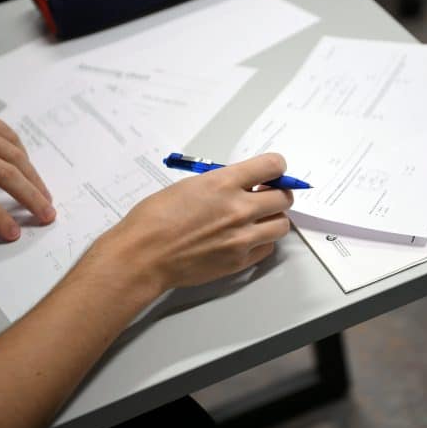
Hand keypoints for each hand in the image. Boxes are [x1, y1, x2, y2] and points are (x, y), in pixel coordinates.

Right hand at [86, 153, 293, 291]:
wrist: (143, 255)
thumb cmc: (155, 219)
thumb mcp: (190, 185)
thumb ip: (222, 183)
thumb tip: (243, 184)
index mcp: (224, 183)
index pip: (272, 166)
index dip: (277, 168)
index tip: (273, 172)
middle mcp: (239, 209)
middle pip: (284, 197)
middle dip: (278, 194)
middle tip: (266, 196)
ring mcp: (241, 237)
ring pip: (282, 224)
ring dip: (273, 219)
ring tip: (257, 219)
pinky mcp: (239, 261)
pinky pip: (268, 248)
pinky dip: (262, 242)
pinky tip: (246, 238)